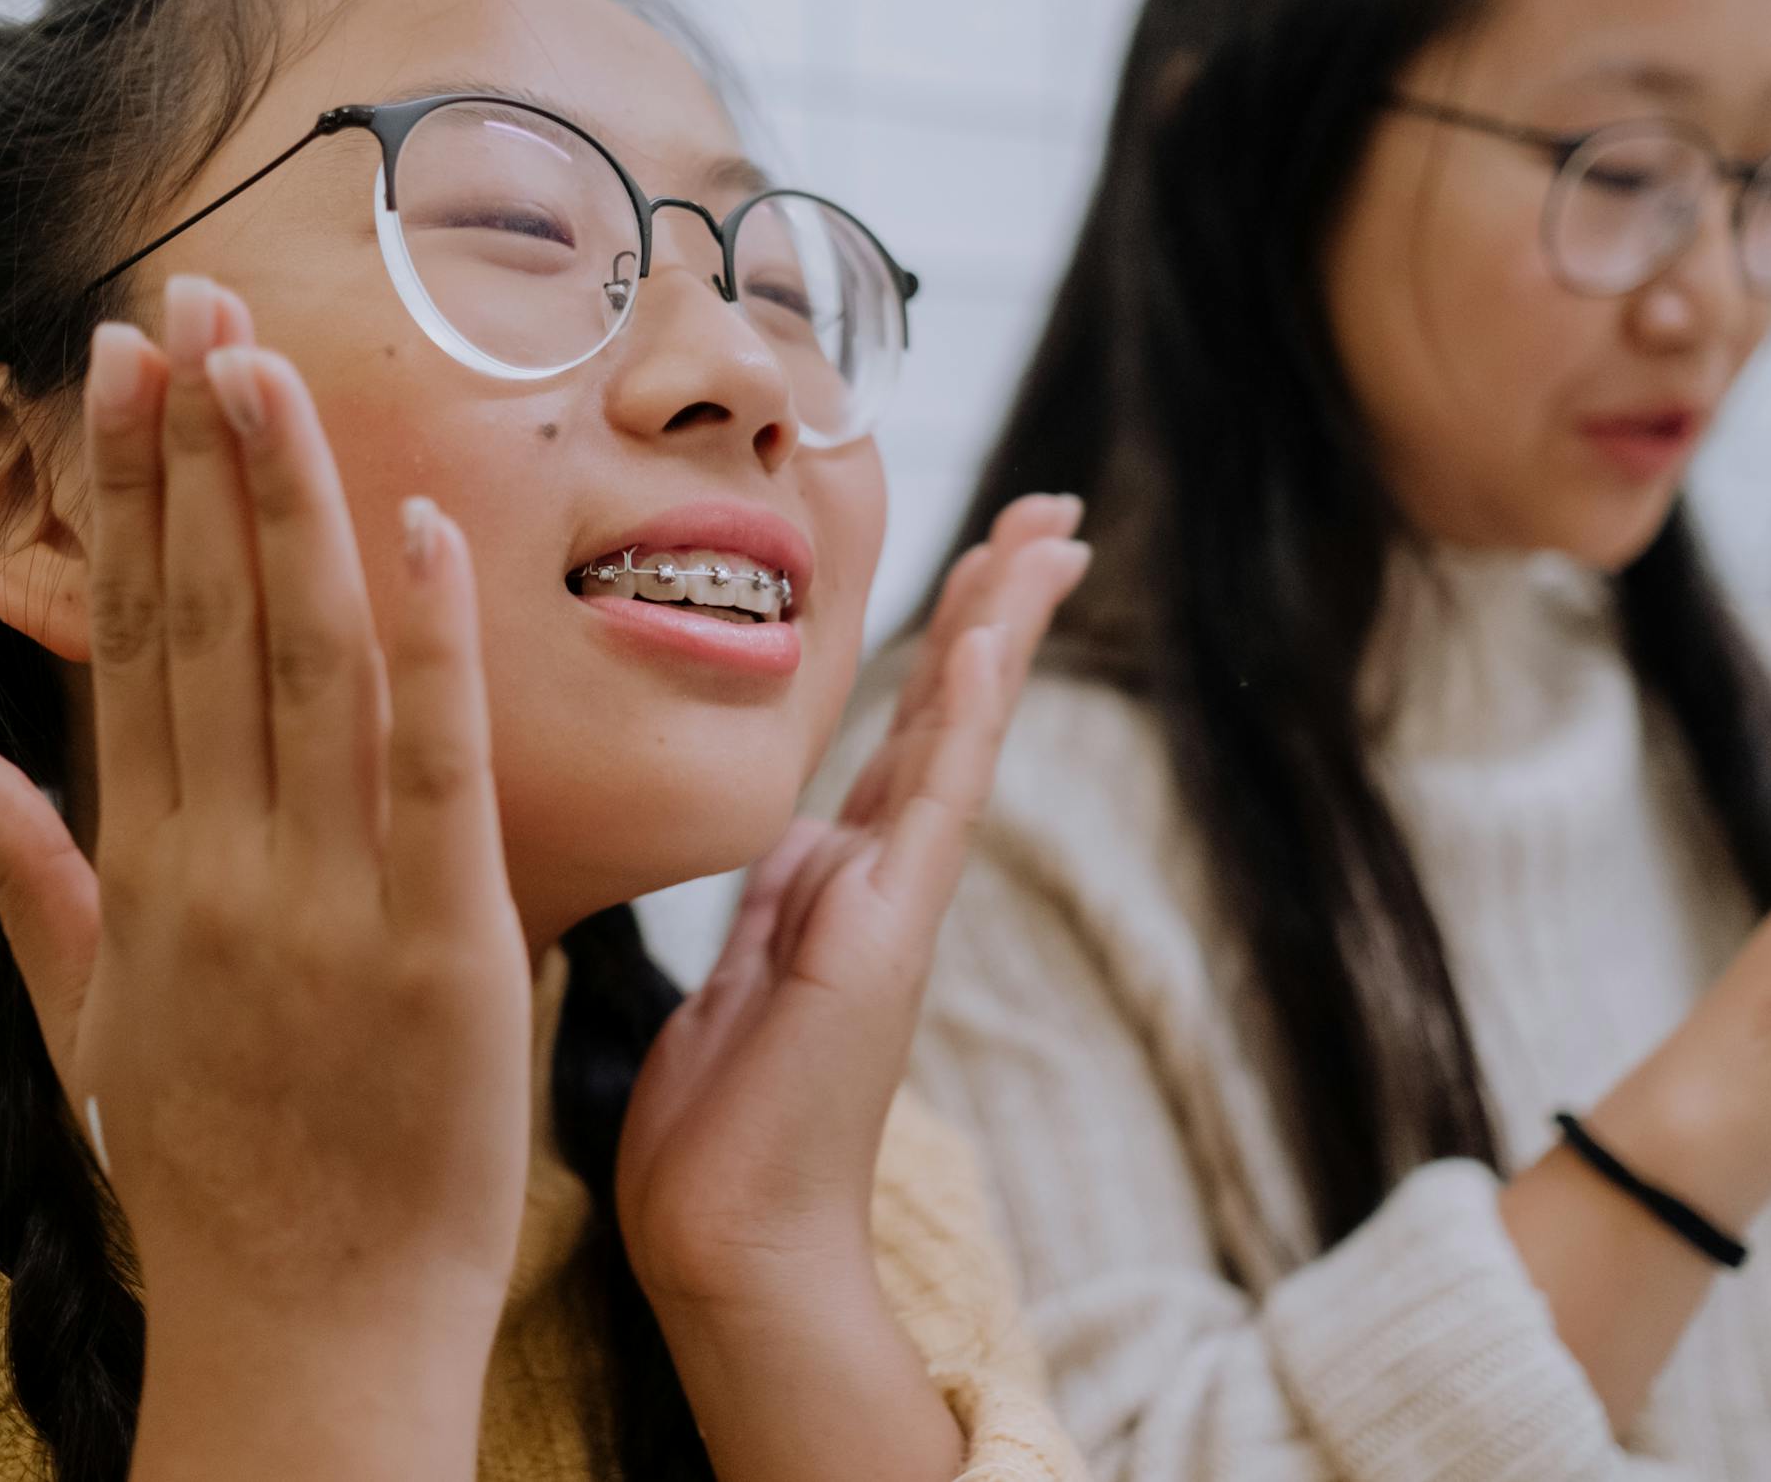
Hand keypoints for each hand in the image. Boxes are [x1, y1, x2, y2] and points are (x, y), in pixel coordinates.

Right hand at [0, 276, 532, 1464]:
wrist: (304, 1332)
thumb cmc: (212, 1171)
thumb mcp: (91, 1015)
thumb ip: (21, 868)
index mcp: (145, 869)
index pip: (131, 639)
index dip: (130, 493)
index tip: (122, 365)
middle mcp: (217, 864)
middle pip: (203, 618)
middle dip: (195, 450)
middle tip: (188, 295)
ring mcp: (322, 902)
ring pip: (302, 662)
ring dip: (285, 499)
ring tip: (266, 359)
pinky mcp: (435, 947)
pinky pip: (430, 764)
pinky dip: (426, 640)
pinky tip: (421, 522)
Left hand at [615, 494, 1090, 1310]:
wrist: (732, 1252)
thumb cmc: (719, 1142)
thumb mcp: (729, 988)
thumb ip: (772, 908)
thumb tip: (799, 843)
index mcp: (835, 887)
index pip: (899, 737)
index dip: (939, 646)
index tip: (974, 563)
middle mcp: (878, 881)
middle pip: (948, 714)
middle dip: (994, 608)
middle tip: (1050, 517)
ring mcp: (892, 907)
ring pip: (956, 737)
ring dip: (998, 629)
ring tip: (1048, 536)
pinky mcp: (884, 940)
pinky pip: (932, 807)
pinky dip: (964, 718)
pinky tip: (985, 641)